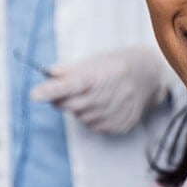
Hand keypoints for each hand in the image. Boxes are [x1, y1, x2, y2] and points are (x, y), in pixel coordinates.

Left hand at [31, 47, 170, 133]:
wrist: (151, 74)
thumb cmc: (118, 64)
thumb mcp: (97, 60)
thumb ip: (71, 69)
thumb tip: (49, 74)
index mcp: (103, 75)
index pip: (73, 84)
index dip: (52, 90)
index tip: (34, 94)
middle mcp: (112, 95)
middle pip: (72, 105)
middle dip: (63, 99)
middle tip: (68, 90)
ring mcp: (118, 112)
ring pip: (82, 118)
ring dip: (80, 108)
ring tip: (94, 95)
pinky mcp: (121, 124)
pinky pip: (95, 126)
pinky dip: (93, 117)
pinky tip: (104, 105)